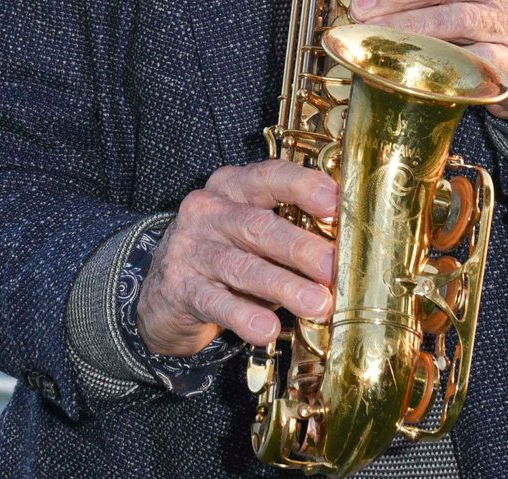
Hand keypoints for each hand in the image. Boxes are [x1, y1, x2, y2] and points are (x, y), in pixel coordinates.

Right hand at [137, 159, 338, 356]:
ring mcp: (190, 249)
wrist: (163, 291)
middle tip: (332, 267)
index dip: (302, 186)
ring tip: (316, 304)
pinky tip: (266, 330)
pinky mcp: (179, 287)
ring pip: (240, 266)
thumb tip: (344, 252)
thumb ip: (289, 233)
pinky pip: (216, 302)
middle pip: (257, 225)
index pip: (268, 177)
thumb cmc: (225, 255)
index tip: (333, 202)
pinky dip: (244, 316)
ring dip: (282, 286)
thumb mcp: (252, 234)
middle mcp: (208, 211)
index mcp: (232, 187)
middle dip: (299, 247)